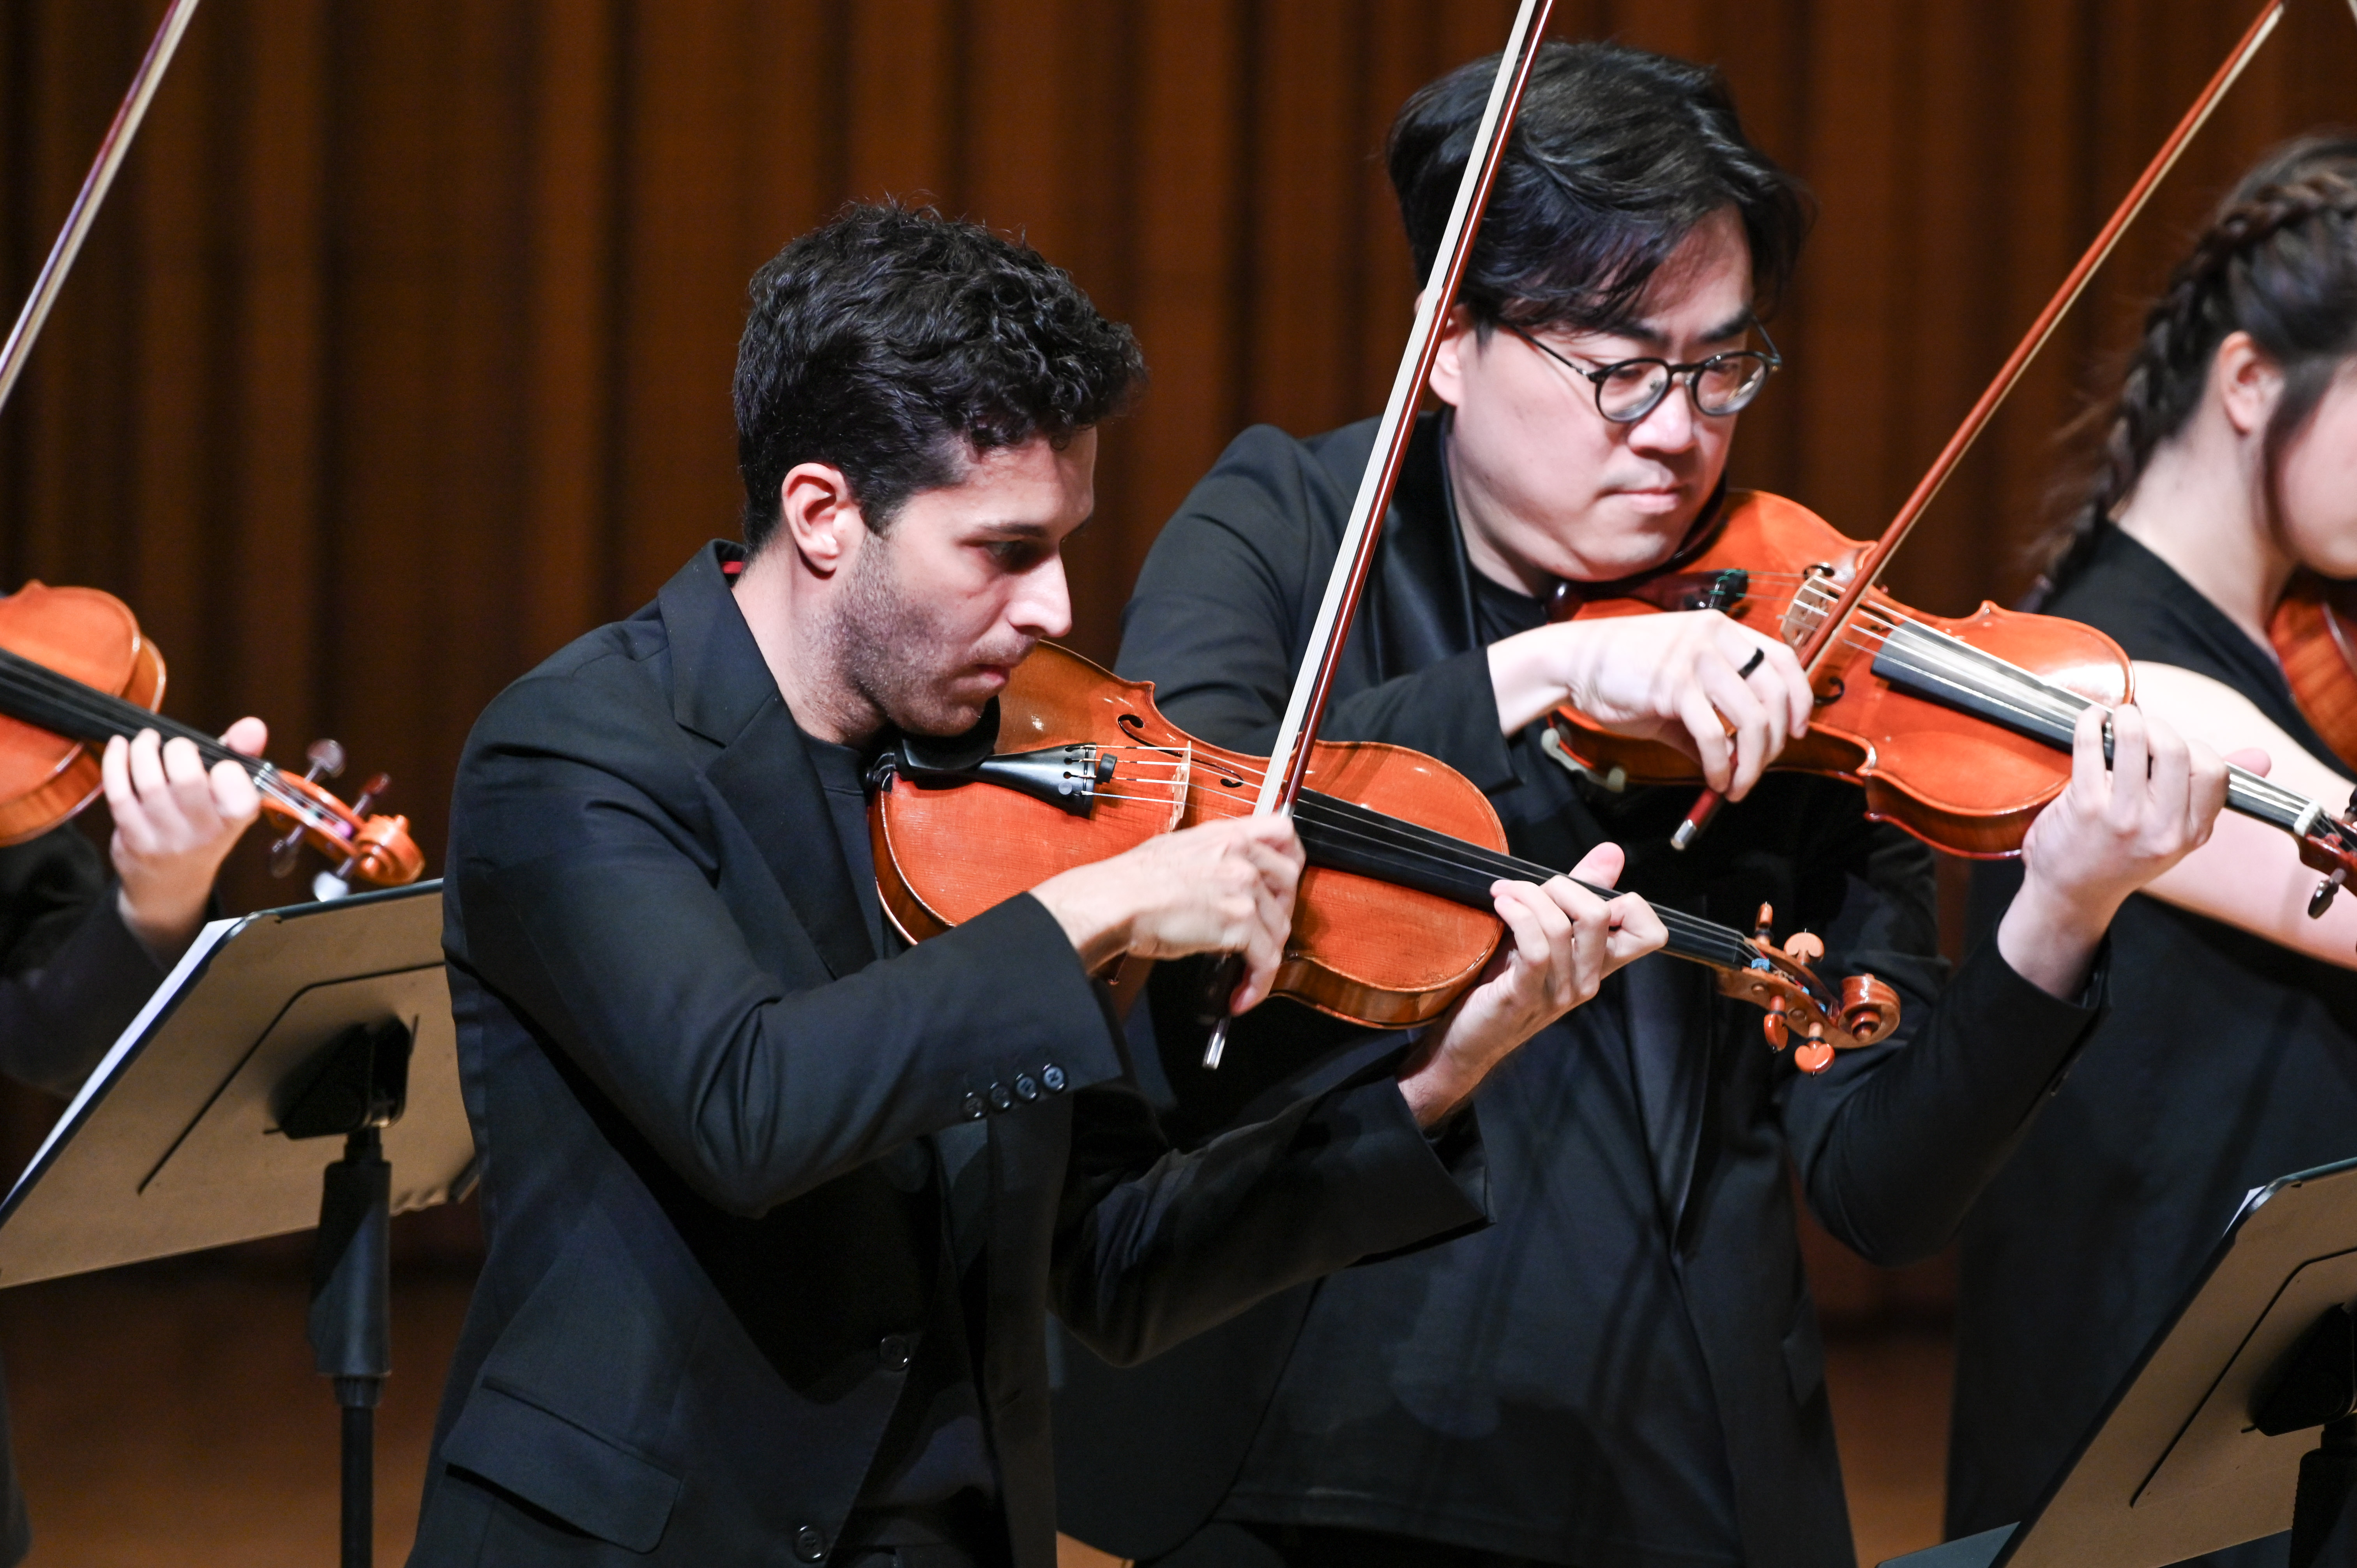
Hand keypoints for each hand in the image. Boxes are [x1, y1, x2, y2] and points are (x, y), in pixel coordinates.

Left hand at [106, 717, 267, 962]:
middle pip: (188, 779)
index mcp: (237, 818)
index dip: (225, 767)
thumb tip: (254, 725)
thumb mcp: (232, 793)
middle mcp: (205, 833)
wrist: (172, 883)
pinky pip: (119, 794)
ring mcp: (167, 839)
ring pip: (150, 783)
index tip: (218, 765)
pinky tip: (119, 748)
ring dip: (143, 750)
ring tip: (146, 740)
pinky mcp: (133, 840)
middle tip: (175, 745)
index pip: (237, 786)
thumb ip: (243, 755)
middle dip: (177, 748)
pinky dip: (116, 763)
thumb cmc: (204, 824)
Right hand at [1030, 816, 1303, 1012]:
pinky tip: (1242, 995)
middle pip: (1289, 881)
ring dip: (1266, 954)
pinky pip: (1266, 960)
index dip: (1290, 859)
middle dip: (1281, 912)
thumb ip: (1211, 858)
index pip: (1282, 833)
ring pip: (1279, 927)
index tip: (1285, 881)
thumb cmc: (1132, 881)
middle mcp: (1240, 856)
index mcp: (1225, 834)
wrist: (1116, 901)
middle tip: (1262, 932)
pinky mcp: (1238, 923)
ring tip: (1247, 973)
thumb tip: (1220, 877)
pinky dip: (1258, 984)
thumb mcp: (1178, 850)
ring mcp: (1242, 888)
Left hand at [1396, 843, 1665, 1126]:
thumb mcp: (1547, 932)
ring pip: (1562, 925)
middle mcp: (1588, 979)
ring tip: (1503, 893)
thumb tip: (1612, 853)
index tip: (1583, 890)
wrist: (1469, 1038)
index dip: (1628, 900)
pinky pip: (1536, 947)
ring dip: (1527, 896)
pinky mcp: (1526, 996)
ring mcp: (1560, 991)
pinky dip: (1517, 915)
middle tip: (1528, 889)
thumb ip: (1581, 894)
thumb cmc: (1505, 980)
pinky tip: (1500, 905)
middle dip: (1561, 885)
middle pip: (1600, 914)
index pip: (1651, 933)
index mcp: (1599, 963)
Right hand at [1489, 610, 1811, 798]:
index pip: (1783, 659)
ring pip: (1751, 719)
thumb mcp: (1677, 687)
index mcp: (1722, 630)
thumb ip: (1712, 716)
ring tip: (1735, 786)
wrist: (1574, 662)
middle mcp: (1716, 638)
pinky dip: (1720, 766)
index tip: (1796, 731)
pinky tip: (1713, 779)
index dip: (1799, 698)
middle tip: (1756, 772)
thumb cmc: (1624, 673)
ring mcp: (1696, 660)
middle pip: (1775, 695)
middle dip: (1774, 744)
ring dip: (1751, 764)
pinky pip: (1714, 735)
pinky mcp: (1674, 687)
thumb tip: (1735, 761)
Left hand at [1998, 703, 2227, 996]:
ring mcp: (2124, 818)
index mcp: (2193, 831)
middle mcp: (2163, 827)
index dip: (2194, 747)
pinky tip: (2089, 720)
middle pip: (2178, 750)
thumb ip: (2210, 793)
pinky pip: (2091, 748)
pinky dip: (2089, 724)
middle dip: (2159, 726)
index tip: (2170, 745)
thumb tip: (2261, 758)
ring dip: (2126, 717)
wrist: (2071, 894)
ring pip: (2138, 741)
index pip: (2214, 771)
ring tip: (2117, 716)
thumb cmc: (2120, 855)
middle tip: (2140, 725)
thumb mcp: (2175, 833)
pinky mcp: (2085, 808)